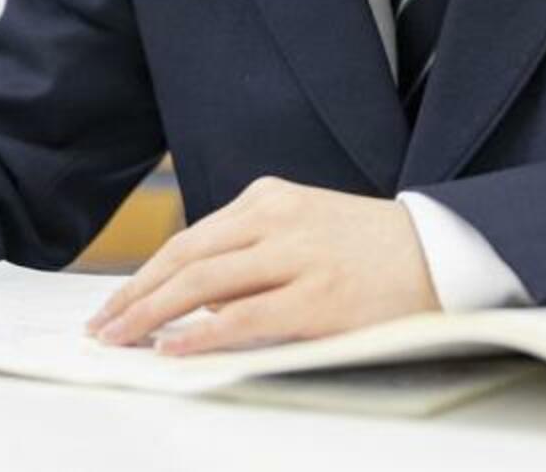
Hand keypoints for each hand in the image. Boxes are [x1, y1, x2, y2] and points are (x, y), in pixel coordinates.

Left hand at [86, 177, 437, 354]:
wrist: (443, 252)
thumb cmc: (371, 248)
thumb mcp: (304, 226)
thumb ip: (251, 249)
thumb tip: (192, 296)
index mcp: (269, 198)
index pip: (189, 239)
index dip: (144, 275)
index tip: (114, 305)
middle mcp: (277, 219)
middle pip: (185, 258)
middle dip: (135, 296)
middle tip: (102, 328)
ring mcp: (298, 257)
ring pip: (204, 284)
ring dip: (152, 314)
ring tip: (122, 340)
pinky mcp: (319, 297)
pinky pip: (245, 316)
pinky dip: (202, 333)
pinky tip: (174, 348)